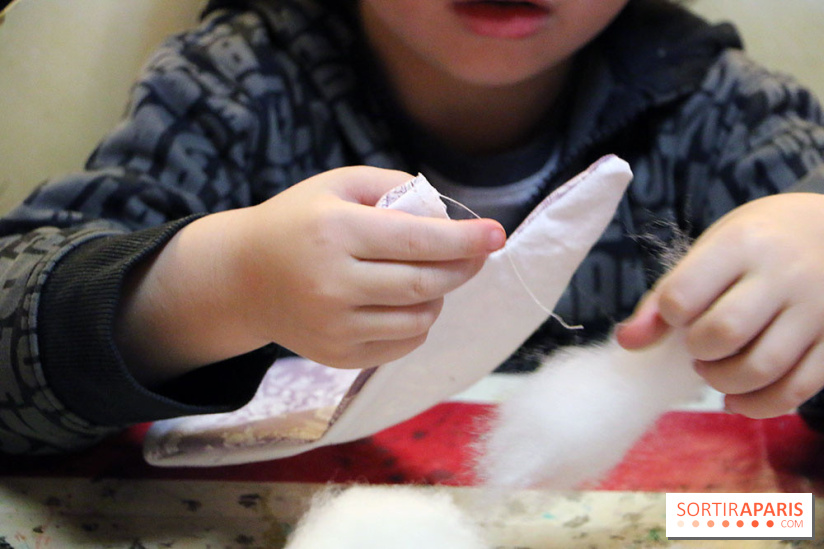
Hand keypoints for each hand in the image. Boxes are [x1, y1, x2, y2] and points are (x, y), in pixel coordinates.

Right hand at [217, 166, 504, 367]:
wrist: (242, 278)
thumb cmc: (297, 222)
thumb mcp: (338, 185)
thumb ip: (394, 187)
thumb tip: (446, 215)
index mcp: (335, 232)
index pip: (417, 240)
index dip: (465, 239)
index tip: (497, 235)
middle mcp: (333, 284)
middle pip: (425, 283)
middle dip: (463, 268)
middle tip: (477, 254)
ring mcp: (334, 326)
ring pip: (419, 319)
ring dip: (439, 296)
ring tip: (427, 275)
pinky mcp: (337, 356)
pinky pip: (402, 344)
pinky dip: (417, 322)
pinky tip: (403, 301)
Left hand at [617, 193, 823, 418]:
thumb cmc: (757, 242)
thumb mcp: (710, 250)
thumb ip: (666, 296)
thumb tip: (627, 342)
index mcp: (741, 245)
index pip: (684, 295)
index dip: (671, 314)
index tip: (679, 312)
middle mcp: (783, 275)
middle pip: (724, 333)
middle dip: (698, 350)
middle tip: (698, 345)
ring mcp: (817, 310)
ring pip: (762, 368)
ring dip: (724, 381)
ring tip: (715, 367)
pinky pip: (797, 389)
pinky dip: (759, 405)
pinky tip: (738, 397)